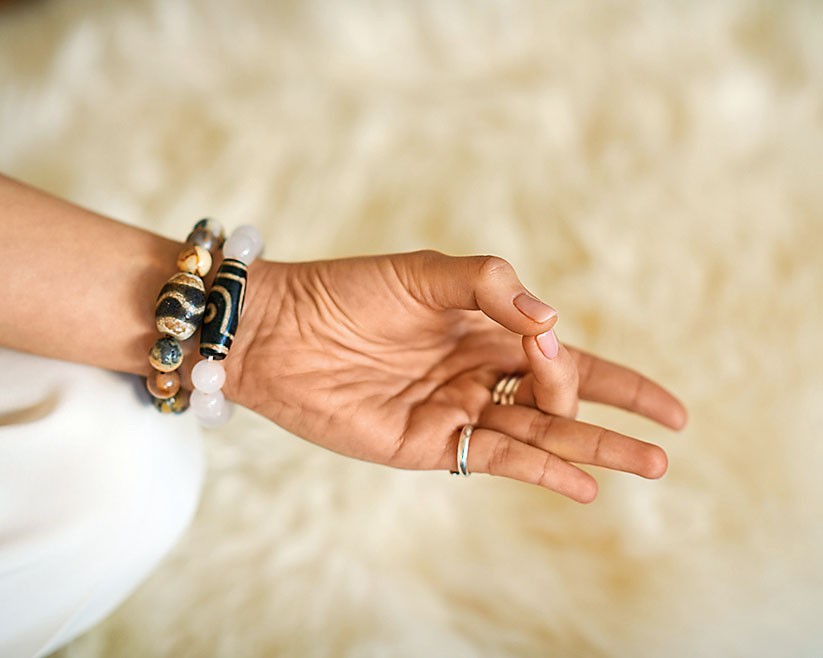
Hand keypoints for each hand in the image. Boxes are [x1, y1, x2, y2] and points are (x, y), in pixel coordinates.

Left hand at [226, 251, 685, 502]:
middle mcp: (480, 372)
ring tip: (652, 464)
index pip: (563, 352)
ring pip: (541, 435)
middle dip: (617, 414)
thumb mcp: (426, 273)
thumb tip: (552, 323)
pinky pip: (496, 459)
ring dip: (594, 450)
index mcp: (485, 327)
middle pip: (564, 399)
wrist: (282, 332)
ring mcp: (458, 410)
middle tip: (668, 434)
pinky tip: (584, 485)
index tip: (589, 369)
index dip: (599, 370)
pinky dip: (541, 472)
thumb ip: (490, 287)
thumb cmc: (349, 292)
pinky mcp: (430, 443)